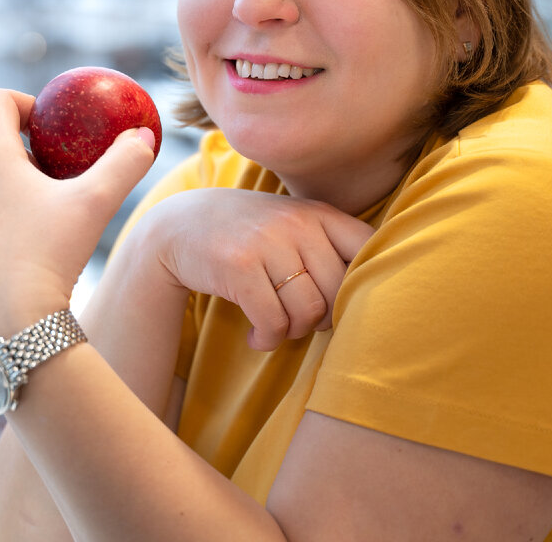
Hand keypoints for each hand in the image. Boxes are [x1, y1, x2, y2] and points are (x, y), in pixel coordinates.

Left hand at [0, 88, 156, 340]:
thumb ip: (124, 163)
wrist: (10, 324)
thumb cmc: (52, 257)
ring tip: (28, 221)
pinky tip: (5, 252)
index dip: (23, 103)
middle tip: (45, 181)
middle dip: (13, 155)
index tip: (44, 126)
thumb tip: (145, 135)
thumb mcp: (97, 204)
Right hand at [125, 189, 373, 349]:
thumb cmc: (246, 235)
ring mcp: (267, 242)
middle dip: (322, 318)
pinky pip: (273, 322)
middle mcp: (297, 222)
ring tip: (276, 328)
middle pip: (338, 291)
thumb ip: (328, 247)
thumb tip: (373, 298)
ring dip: (293, 332)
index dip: (363, 284)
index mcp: (318, 212)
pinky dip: (268, 339)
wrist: (178, 227)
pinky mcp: (239, 266)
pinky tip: (256, 336)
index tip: (340, 301)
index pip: (367, 248)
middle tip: (299, 321)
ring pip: (308, 311)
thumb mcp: (290, 225)